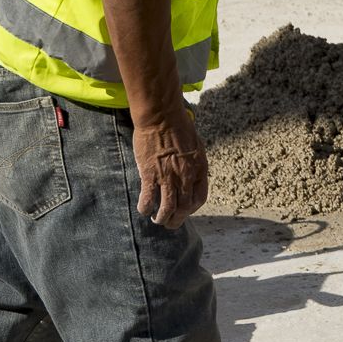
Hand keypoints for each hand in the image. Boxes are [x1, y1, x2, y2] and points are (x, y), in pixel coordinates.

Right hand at [133, 105, 208, 228]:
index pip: (199, 198)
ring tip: (157, 220)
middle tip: (170, 224)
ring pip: (167, 208)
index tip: (184, 210)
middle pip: (184, 207)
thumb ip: (193, 164)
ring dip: (162, 218)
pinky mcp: (150, 174)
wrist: (162, 117)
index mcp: (199, 170)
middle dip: (177, 219)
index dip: (191, 209)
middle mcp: (185, 177)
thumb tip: (189, 175)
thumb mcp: (196, 147)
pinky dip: (145, 207)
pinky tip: (143, 209)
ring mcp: (168, 177)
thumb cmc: (179, 128)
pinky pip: (148, 197)